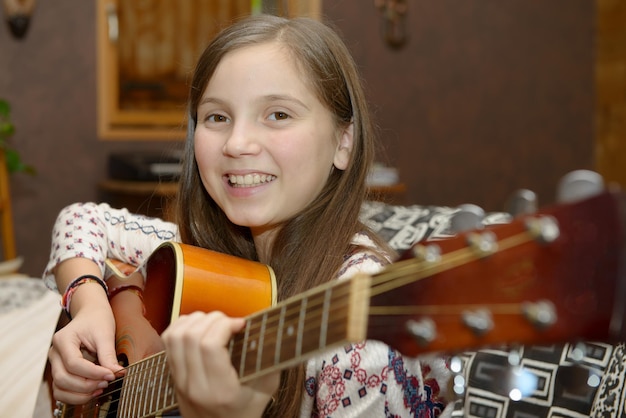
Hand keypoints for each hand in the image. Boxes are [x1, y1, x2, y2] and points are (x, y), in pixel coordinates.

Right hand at [48, 296, 122, 404]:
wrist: (91, 314)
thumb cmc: (97, 320)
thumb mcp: (105, 334)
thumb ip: (108, 355)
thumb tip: (117, 373)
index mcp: (63, 339)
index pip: (73, 363)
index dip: (93, 373)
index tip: (111, 375)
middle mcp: (55, 353)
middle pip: (63, 378)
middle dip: (86, 385)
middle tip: (107, 383)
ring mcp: (55, 363)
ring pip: (59, 388)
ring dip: (80, 394)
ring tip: (101, 388)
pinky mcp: (61, 371)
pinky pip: (62, 390)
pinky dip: (76, 395)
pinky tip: (93, 391)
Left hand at [162, 311, 279, 417]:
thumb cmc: (246, 408)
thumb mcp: (266, 387)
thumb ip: (270, 360)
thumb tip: (274, 329)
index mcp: (220, 390)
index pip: (210, 346)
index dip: (224, 325)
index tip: (240, 324)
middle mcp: (195, 386)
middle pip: (191, 337)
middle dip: (212, 319)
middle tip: (228, 322)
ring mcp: (180, 381)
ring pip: (176, 336)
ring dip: (195, 320)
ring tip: (214, 322)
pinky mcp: (173, 375)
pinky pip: (168, 341)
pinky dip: (182, 326)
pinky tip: (199, 326)